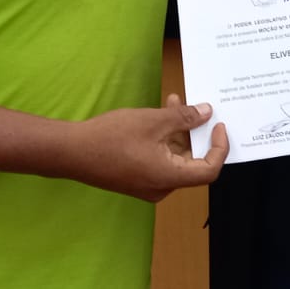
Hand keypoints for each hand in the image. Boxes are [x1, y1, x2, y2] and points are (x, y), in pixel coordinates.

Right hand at [68, 94, 228, 201]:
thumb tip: (206, 114)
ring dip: (177, 131)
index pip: (209, 169)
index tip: (219, 126)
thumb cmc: (110, 138)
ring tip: (174, 102)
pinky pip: (159, 159)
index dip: (219, 147)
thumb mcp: (153, 121)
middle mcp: (161, 187)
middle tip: (195, 106)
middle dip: (194, 132)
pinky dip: (163, 139)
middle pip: (190, 161)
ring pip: (174, 157)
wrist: (71, 152)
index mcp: (169, 177)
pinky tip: (158, 115)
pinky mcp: (135, 178)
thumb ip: (184, 117)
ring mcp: (147, 184)